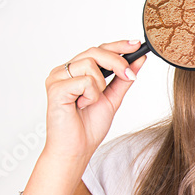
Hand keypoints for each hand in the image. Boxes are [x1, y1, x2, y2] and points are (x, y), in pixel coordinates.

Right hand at [41, 40, 146, 162]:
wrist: (76, 149)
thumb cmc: (88, 127)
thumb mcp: (112, 98)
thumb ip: (123, 79)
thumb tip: (139, 59)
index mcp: (76, 71)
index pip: (98, 50)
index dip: (118, 46)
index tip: (136, 44)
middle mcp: (64, 71)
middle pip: (95, 51)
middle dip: (117, 62)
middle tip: (129, 75)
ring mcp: (57, 78)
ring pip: (90, 65)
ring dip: (99, 87)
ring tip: (90, 102)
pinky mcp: (55, 88)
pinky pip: (84, 81)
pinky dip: (90, 95)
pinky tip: (81, 106)